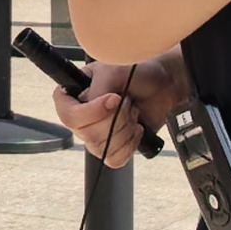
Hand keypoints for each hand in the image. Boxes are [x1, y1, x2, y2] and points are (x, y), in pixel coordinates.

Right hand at [53, 51, 184, 163]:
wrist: (162, 86)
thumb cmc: (136, 73)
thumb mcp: (112, 71)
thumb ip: (97, 89)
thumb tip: (94, 109)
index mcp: (72, 96)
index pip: (68, 116)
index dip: (91, 112)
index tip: (114, 99)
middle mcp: (81, 118)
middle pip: (87, 134)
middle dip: (116, 118)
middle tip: (127, 101)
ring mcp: (96, 135)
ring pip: (102, 148)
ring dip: (125, 130)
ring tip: (132, 113)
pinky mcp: (112, 147)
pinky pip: (115, 158)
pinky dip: (130, 144)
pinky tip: (136, 129)